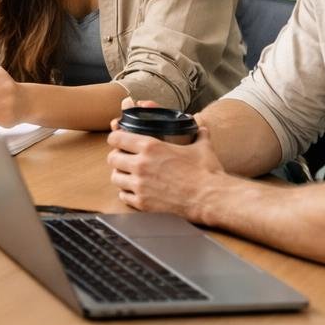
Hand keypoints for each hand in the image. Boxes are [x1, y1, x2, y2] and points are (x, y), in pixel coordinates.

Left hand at [106, 114, 225, 220]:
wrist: (211, 199)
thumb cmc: (207, 172)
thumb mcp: (202, 147)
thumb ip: (198, 132)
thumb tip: (200, 122)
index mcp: (151, 147)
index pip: (116, 137)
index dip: (116, 138)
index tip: (119, 140)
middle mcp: (141, 165)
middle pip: (112, 158)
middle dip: (116, 157)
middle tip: (124, 159)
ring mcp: (140, 185)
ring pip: (115, 178)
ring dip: (121, 175)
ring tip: (129, 175)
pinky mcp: (143, 203)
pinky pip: (123, 196)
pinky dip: (127, 193)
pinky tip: (135, 191)